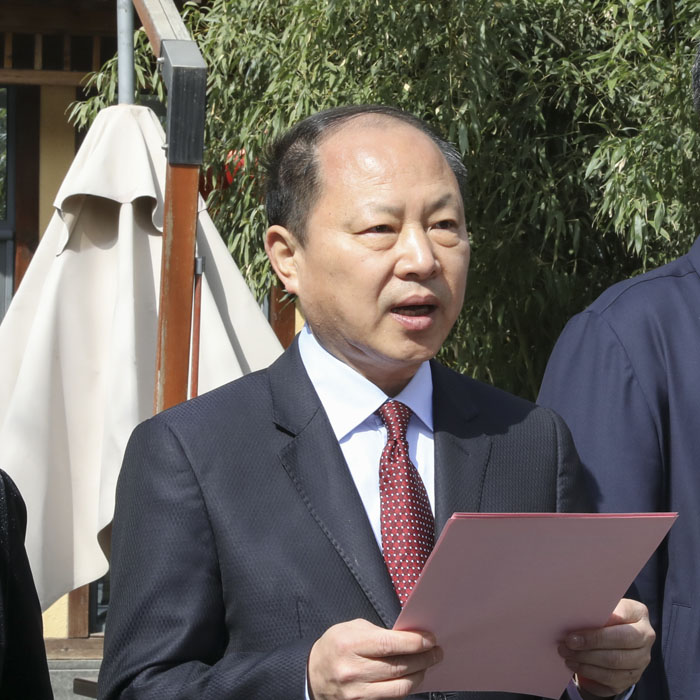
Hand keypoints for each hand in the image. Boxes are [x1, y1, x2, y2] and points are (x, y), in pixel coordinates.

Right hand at [308, 618, 441, 699]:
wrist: (313, 674)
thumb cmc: (335, 647)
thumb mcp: (351, 629)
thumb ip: (378, 633)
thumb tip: (408, 637)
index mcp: (349, 645)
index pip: (389, 644)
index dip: (414, 642)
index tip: (429, 639)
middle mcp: (352, 671)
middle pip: (398, 667)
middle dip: (423, 658)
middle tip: (436, 651)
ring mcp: (357, 693)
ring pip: (399, 687)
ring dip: (419, 675)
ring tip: (426, 664)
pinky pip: (392, 699)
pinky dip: (406, 688)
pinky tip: (412, 677)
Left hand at [558, 598, 654, 697]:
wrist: (611, 639)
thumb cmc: (603, 618)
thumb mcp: (601, 609)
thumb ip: (594, 610)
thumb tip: (574, 614)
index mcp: (638, 613)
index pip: (622, 616)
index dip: (600, 624)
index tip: (576, 629)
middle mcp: (645, 637)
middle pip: (620, 641)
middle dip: (590, 643)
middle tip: (568, 643)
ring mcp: (641, 659)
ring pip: (614, 662)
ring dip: (586, 660)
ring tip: (567, 654)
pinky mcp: (632, 677)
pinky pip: (611, 678)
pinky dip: (590, 672)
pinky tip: (575, 665)